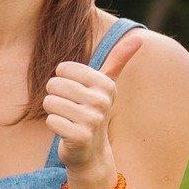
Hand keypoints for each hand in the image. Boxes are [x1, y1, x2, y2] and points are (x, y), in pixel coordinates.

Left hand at [43, 32, 143, 188]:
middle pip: (54, 84)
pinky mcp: (80, 137)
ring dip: (53, 112)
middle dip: (55, 96)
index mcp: (105, 84)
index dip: (61, 81)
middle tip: (69, 108)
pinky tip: (66, 131)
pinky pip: (51, 120)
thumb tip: (138, 38)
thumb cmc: (92, 112)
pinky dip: (53, 126)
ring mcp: (92, 120)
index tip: (75, 93)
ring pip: (50, 102)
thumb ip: (118, 61)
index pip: (63, 69)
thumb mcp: (105, 86)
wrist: (91, 151)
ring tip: (67, 119)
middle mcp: (101, 100)